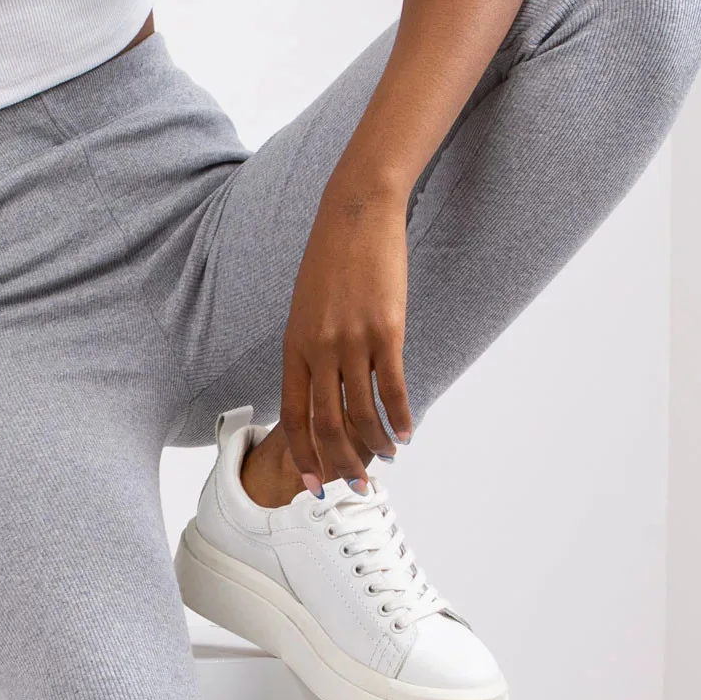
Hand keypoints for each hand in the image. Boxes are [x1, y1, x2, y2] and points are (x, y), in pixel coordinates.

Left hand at [280, 177, 413, 497]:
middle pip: (327, 423)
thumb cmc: (332, 257)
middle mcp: (319, 348)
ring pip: (362, 413)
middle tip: (356, 485)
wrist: (356, 214)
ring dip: (376, 444)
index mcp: (295, 344)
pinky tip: (407, 432)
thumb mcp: (307, 305)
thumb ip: (311, 346)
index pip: (293, 414)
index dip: (303, 452)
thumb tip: (323, 384)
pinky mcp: (386, 331)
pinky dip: (401, 416)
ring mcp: (353, 341)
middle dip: (340, 462)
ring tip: (388, 456)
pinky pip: (393, 388)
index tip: (310, 482)